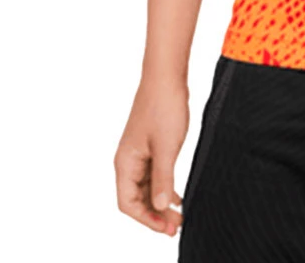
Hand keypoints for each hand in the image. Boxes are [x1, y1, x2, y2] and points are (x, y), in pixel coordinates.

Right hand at [114, 76, 188, 235]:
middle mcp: (128, 160)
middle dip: (155, 215)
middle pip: (136, 198)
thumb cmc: (164, 106)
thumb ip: (163, 178)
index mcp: (125, 162)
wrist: (166, 76)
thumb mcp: (167, 147)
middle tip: (178, 225)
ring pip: (146, 187)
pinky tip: (177, 196)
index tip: (167, 228)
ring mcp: (139, 153)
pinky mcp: (150, 145)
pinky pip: (153, 174)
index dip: (147, 220)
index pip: (128, 204)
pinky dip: (164, 187)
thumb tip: (160, 208)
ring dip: (160, 203)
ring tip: (179, 215)